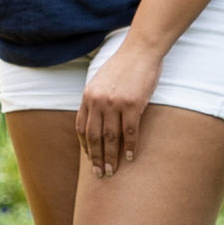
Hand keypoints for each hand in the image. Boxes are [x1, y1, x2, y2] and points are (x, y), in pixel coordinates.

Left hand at [78, 38, 163, 177]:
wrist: (141, 50)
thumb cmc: (123, 65)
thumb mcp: (101, 80)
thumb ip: (95, 99)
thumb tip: (95, 119)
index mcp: (88, 96)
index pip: (82, 127)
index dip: (85, 146)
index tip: (90, 159)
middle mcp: (98, 101)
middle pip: (94, 137)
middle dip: (96, 158)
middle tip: (99, 174)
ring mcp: (114, 103)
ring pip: (110, 138)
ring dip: (111, 157)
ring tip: (112, 171)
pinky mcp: (132, 104)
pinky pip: (129, 132)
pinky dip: (130, 147)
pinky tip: (130, 157)